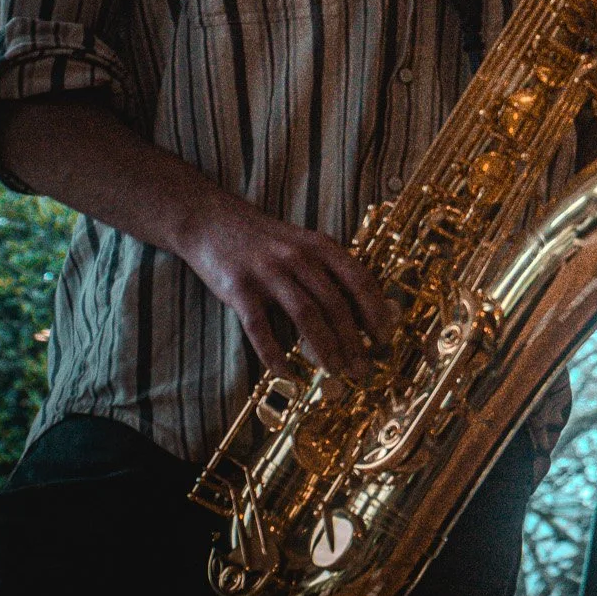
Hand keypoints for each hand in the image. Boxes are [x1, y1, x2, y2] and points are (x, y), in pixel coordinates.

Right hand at [178, 195, 395, 380]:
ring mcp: (268, 272)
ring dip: (324, 348)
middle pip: (335, 303)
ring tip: (335, 372)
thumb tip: (363, 311)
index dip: (375, 311)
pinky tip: (286, 373)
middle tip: (362, 369)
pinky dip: (274, 354)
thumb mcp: (305, 245)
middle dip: (353, 341)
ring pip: (306, 315)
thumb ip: (330, 271)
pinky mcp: (239, 289)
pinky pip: (260, 328)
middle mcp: (298, 257)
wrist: (212, 221)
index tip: (384, 338)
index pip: (359, 279)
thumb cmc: (267, 241)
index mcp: (320, 246)